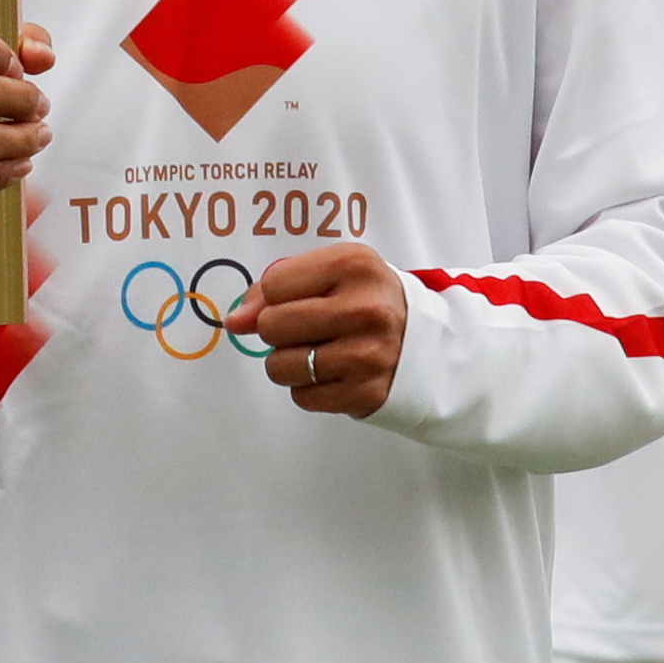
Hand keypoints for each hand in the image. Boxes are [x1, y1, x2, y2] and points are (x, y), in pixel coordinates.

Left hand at [221, 242, 406, 419]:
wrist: (429, 344)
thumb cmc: (368, 301)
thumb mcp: (332, 272)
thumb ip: (277, 286)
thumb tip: (235, 321)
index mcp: (355, 266)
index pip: (273, 285)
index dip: (274, 296)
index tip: (299, 299)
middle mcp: (365, 310)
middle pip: (271, 326)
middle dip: (278, 331)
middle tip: (308, 328)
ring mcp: (367, 355)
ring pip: (279, 366)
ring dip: (288, 362)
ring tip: (319, 351)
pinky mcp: (366, 393)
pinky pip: (302, 396)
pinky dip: (308, 387)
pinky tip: (334, 372)